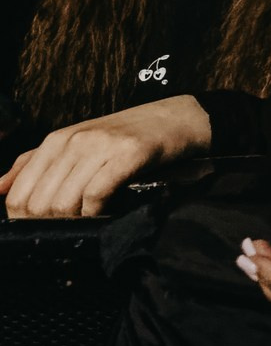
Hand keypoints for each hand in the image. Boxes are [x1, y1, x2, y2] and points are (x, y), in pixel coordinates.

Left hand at [0, 96, 211, 217]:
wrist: (177, 118)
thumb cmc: (125, 136)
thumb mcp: (75, 143)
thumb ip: (33, 164)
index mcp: (55, 140)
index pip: (19, 195)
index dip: (27, 221)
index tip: (48, 227)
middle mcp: (73, 140)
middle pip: (39, 204)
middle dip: (52, 224)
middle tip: (73, 227)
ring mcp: (101, 146)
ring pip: (65, 203)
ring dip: (76, 221)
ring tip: (91, 220)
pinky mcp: (129, 154)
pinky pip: (97, 195)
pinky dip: (98, 212)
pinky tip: (108, 211)